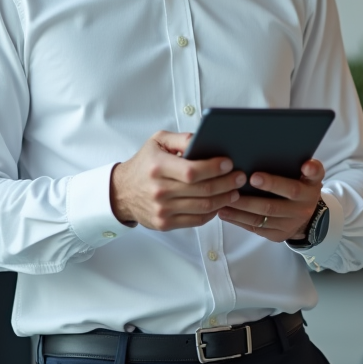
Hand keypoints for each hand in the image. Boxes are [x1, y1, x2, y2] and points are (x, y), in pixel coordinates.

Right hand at [110, 131, 245, 230]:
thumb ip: (181, 139)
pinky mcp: (165, 224)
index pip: (192, 170)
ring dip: (224, 199)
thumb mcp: (157, 142)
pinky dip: (213, 212)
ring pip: (203, 207)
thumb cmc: (145, 163)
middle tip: (240, 177)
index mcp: (157, 167)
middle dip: (226, 183)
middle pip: (202, 190)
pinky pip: (196, 220)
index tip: (229, 163)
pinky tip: (220, 203)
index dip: (214, 168)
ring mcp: (162, 210)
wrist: (122, 192)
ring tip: (235, 190)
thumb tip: (204, 139)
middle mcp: (159, 190)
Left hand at [218, 159, 324, 243]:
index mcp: (308, 193)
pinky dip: (239, 220)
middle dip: (250, 199)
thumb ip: (312, 169)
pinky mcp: (277, 235)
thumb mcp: (313, 177)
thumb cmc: (304, 187)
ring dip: (239, 211)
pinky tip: (225, 212)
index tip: (254, 177)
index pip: (292, 188)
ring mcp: (288, 225)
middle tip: (231, 189)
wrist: (310, 216)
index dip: (274, 184)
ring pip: (260, 219)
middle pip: (272, 206)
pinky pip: (256, 228)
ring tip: (222, 201)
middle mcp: (300, 211)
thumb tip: (306, 165)